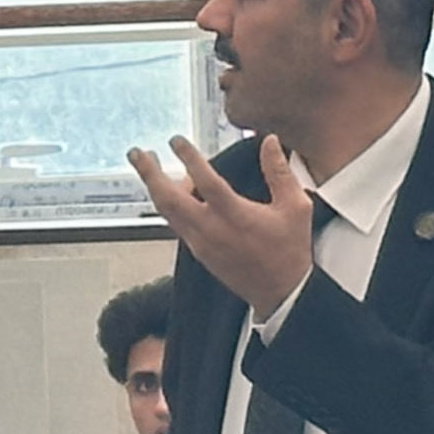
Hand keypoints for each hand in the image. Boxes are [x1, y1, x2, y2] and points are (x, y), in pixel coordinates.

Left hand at [130, 135, 314, 318]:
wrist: (281, 292)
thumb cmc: (289, 249)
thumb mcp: (295, 206)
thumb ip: (279, 171)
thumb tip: (269, 141)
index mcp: (235, 216)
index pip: (205, 181)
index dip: (188, 158)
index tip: (176, 141)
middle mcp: (211, 230)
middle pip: (168, 199)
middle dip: (149, 174)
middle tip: (138, 153)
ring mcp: (201, 243)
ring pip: (167, 212)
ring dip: (155, 187)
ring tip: (151, 166)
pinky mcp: (198, 252)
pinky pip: (175, 224)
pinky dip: (169, 204)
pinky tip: (173, 191)